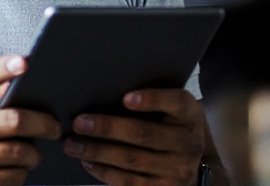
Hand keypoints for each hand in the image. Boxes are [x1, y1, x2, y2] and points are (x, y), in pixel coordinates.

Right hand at [0, 55, 62, 185]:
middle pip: (14, 121)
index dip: (2, 68)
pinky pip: (13, 177)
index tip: (25, 62)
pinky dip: (20, 174)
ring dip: (33, 154)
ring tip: (32, 153)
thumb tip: (16, 78)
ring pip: (19, 153)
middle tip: (54, 127)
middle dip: (43, 124)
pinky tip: (15, 170)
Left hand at [62, 89, 205, 184]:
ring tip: (73, 145)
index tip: (126, 98)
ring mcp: (178, 169)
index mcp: (189, 114)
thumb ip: (153, 101)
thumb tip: (106, 93)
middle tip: (79, 123)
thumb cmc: (173, 126)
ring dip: (97, 151)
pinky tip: (88, 162)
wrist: (196, 163)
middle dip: (107, 128)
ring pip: (131, 159)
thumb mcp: (173, 109)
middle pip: (143, 133)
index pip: (175, 102)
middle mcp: (188, 142)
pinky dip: (104, 171)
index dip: (152, 99)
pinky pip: (129, 181)